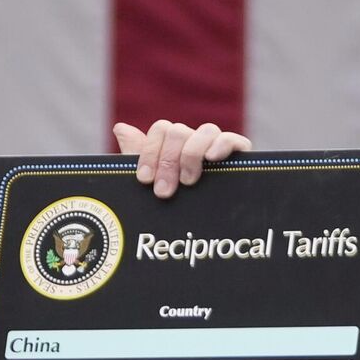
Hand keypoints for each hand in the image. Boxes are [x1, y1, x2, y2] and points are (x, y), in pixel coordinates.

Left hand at [113, 120, 252, 198]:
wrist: (209, 231)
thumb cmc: (177, 208)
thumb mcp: (154, 185)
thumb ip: (137, 157)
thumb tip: (119, 128)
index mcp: (174, 146)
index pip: (161, 130)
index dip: (150, 152)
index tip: (144, 179)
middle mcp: (195, 142)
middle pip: (178, 131)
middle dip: (167, 161)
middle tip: (164, 191)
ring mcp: (218, 148)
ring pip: (205, 130)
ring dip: (191, 154)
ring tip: (188, 181)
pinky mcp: (240, 158)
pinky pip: (232, 139)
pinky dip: (221, 145)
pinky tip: (212, 159)